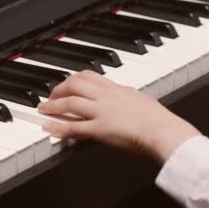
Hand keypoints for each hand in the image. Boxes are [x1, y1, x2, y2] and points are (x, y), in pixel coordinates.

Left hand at [38, 71, 200, 162]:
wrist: (165, 131)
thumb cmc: (160, 121)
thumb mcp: (142, 100)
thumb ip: (129, 97)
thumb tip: (126, 96)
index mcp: (118, 89)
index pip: (90, 76)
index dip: (74, 79)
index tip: (66, 83)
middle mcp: (108, 97)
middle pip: (76, 84)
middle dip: (59, 89)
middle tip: (51, 96)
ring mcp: (103, 112)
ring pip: (71, 102)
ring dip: (53, 106)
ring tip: (43, 110)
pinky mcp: (101, 129)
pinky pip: (75, 127)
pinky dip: (59, 128)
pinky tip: (49, 129)